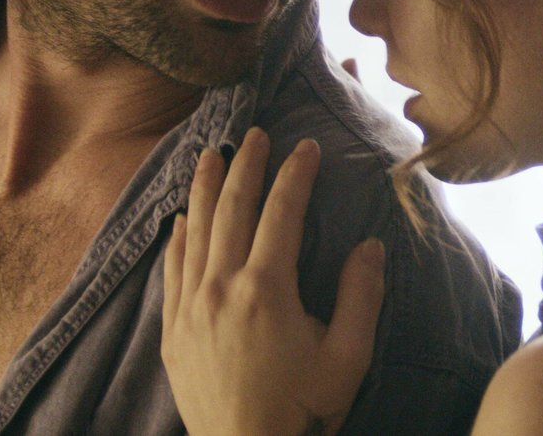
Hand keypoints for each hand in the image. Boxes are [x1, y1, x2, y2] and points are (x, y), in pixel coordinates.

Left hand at [162, 127, 384, 435]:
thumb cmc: (303, 410)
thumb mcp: (347, 356)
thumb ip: (361, 296)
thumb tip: (370, 245)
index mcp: (266, 290)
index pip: (281, 214)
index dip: (295, 175)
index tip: (307, 146)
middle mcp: (221, 289)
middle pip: (231, 210)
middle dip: (245, 166)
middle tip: (255, 133)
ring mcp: (191, 309)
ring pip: (195, 233)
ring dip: (204, 189)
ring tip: (210, 155)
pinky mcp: (174, 332)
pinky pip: (172, 271)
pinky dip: (177, 239)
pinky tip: (180, 220)